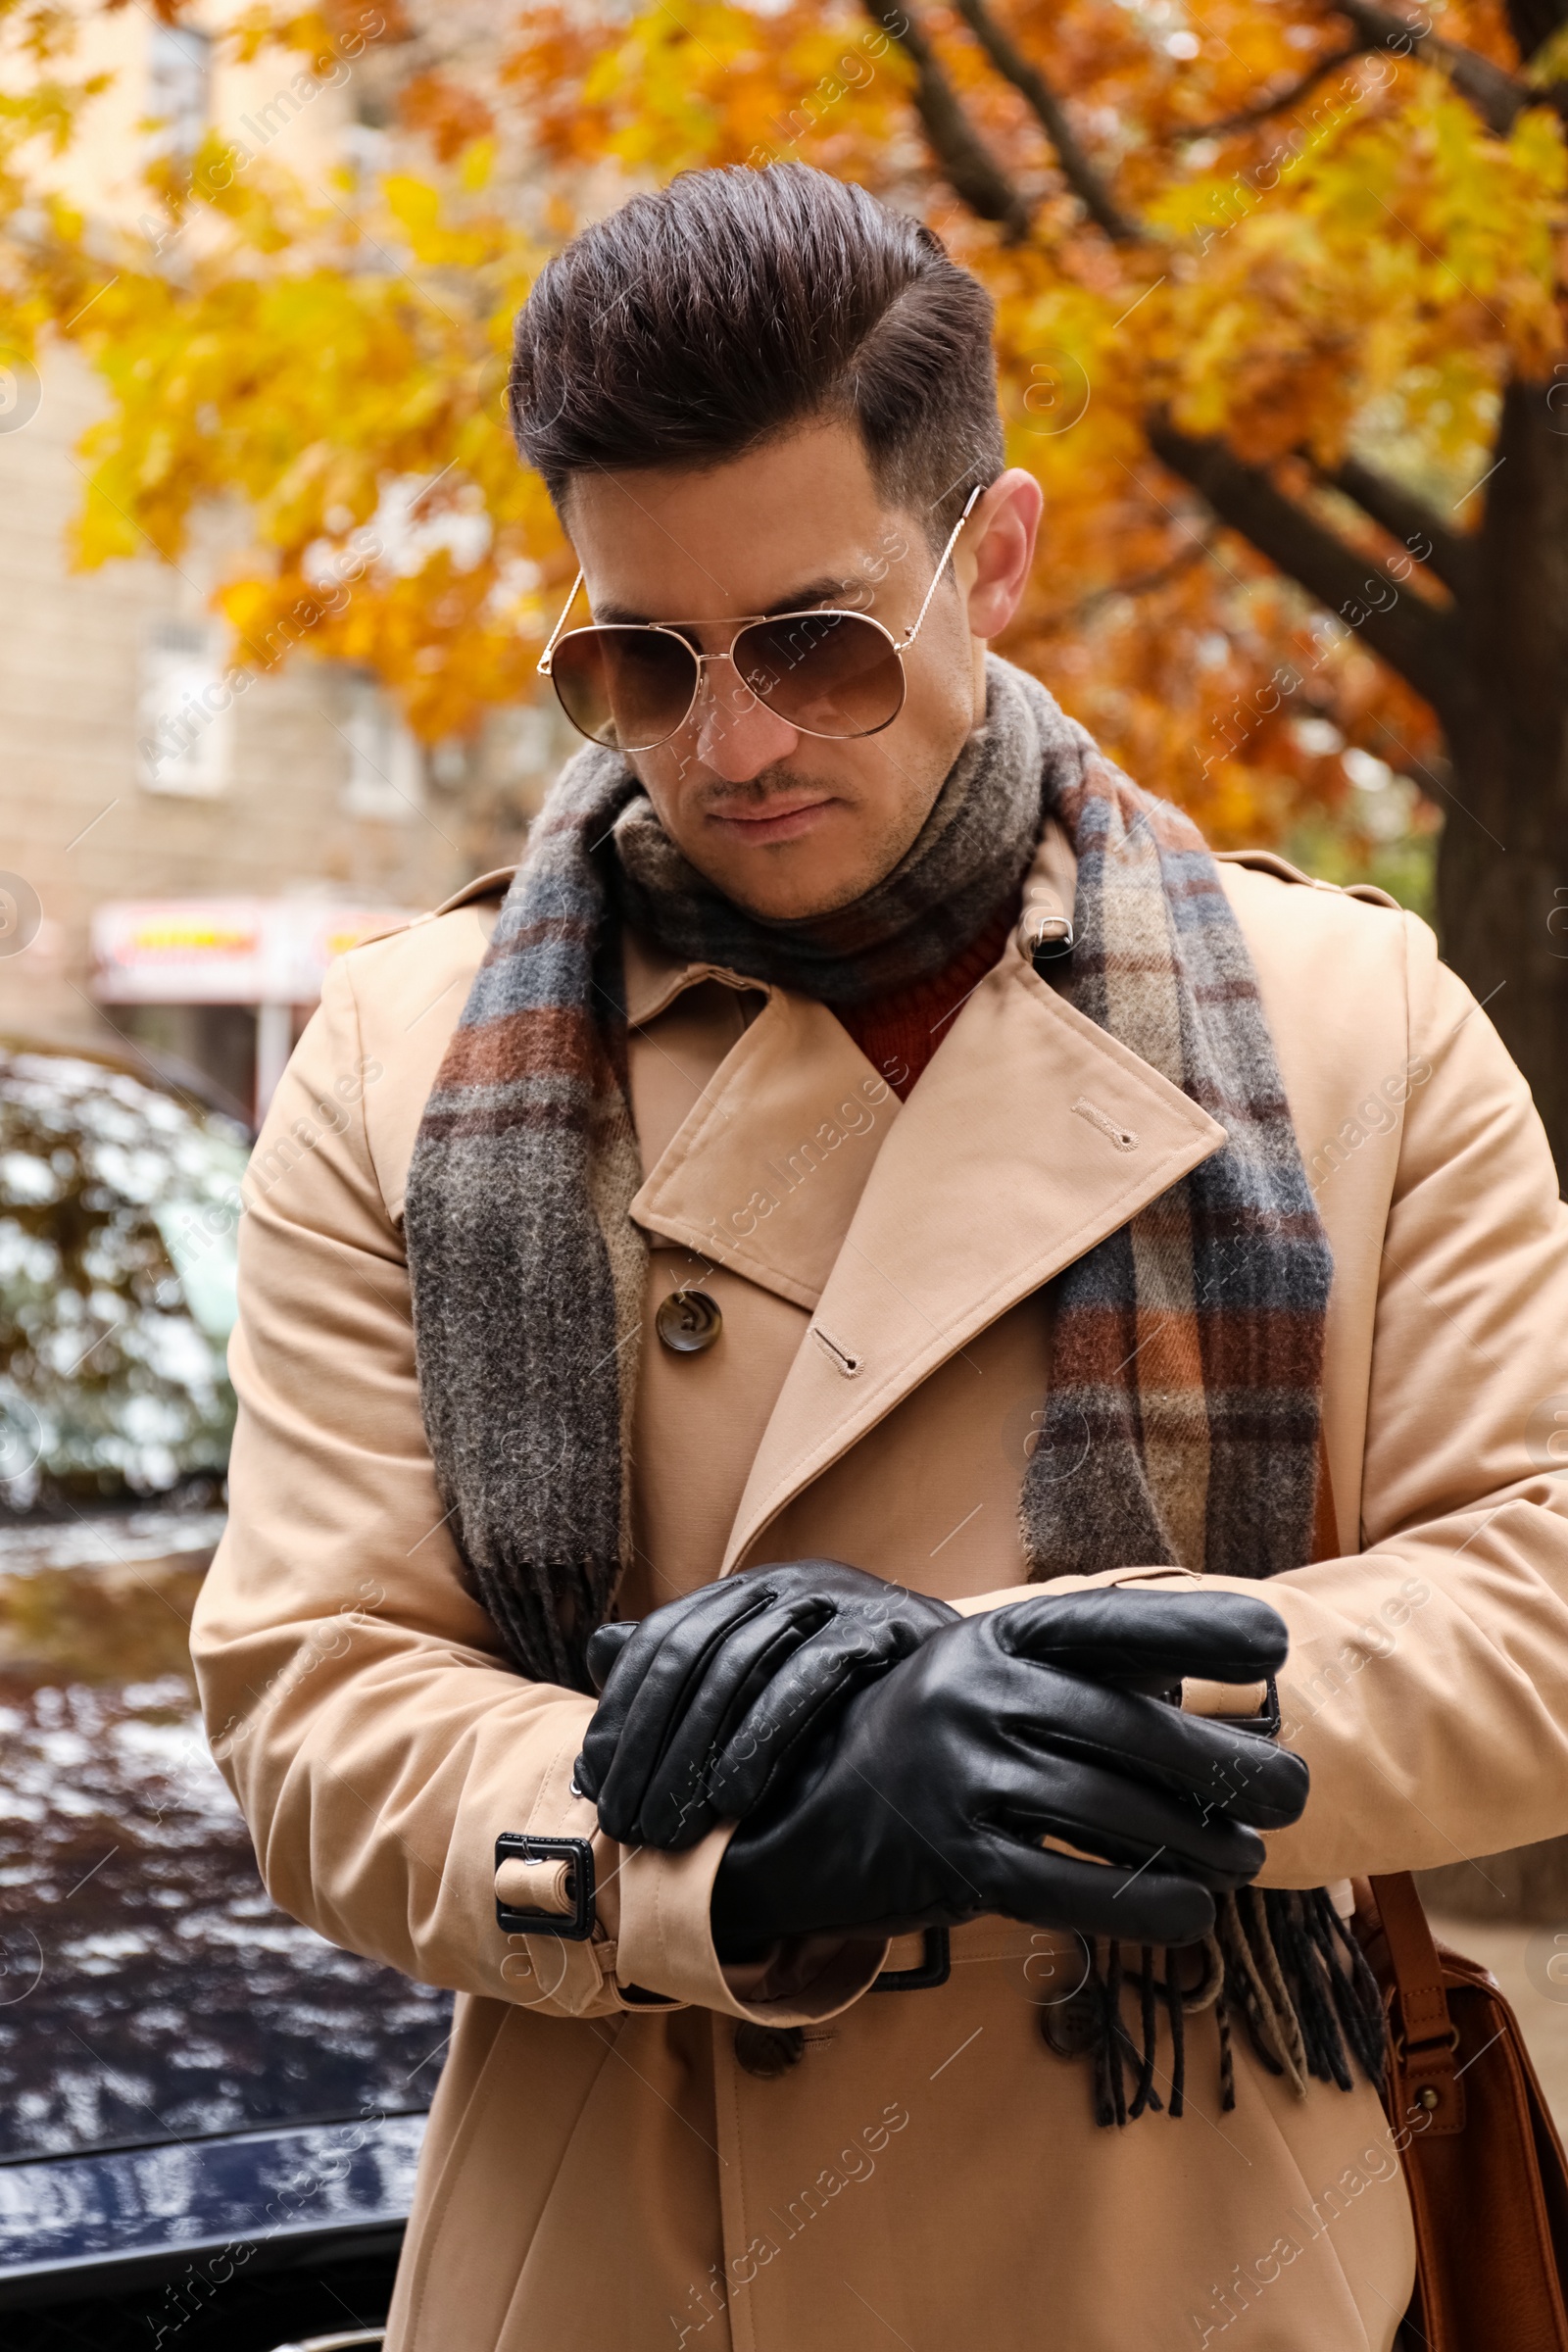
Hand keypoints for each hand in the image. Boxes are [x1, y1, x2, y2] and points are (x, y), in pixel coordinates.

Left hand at [574, 1560, 957, 1849]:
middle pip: (695, 1654)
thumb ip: (686, 1664)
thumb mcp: (763, 1675)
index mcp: (752, 1588)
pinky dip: (765, 1733)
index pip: (664, 1637)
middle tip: (629, 1823)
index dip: (623, 1709)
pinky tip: (733, 1794)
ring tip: (673, 1824)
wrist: (976, 1683)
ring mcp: (842, 1596)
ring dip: (698, 1751)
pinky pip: (813, 1674)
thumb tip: (598, 1648)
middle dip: (652, 1745)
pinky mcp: (889, 1626)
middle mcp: (790, 1581)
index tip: (593, 1781)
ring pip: (745, 1663)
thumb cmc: (857, 1691)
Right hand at [710, 1588, 1307, 1957]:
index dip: (1193, 1630)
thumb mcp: (996, 1672)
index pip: (1108, 1624)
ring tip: (1247, 1857)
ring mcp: (961, 1777)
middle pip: (1129, 1729)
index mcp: (999, 1638)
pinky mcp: (955, 1860)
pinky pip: (1067, 1885)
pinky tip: (1193, 1912)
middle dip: (1226, 1764)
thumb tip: (1200, 1690)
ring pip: (1108, 1810)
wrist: (813, 1802)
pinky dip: (1143, 1903)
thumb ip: (1086, 1672)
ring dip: (1198, 1842)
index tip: (1272, 1645)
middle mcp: (977, 1695)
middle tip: (1292, 1790)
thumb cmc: (941, 1730)